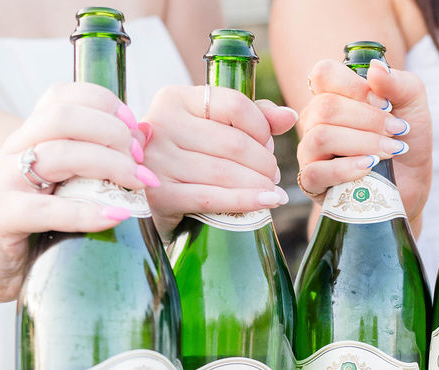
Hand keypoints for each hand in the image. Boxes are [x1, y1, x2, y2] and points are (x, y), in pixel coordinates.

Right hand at [0, 82, 156, 306]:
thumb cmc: (38, 225)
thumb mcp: (70, 186)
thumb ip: (101, 160)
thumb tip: (145, 133)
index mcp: (31, 137)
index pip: (62, 96)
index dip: (103, 102)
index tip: (134, 126)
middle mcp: (15, 150)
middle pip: (63, 117)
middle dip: (111, 131)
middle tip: (140, 158)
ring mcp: (5, 182)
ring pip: (58, 155)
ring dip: (108, 164)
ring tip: (139, 183)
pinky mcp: (2, 218)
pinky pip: (47, 210)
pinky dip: (87, 213)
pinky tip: (117, 216)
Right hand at [140, 85, 297, 237]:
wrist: (150, 195)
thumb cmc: (189, 155)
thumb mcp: (213, 126)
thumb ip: (251, 116)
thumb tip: (289, 116)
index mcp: (175, 99)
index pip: (235, 105)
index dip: (262, 128)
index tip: (268, 146)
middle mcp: (161, 124)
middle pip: (234, 143)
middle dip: (264, 162)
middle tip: (272, 175)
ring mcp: (157, 160)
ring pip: (226, 172)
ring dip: (260, 184)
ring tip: (271, 190)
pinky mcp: (160, 195)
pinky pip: (213, 198)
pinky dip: (246, 201)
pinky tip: (268, 202)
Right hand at [296, 58, 431, 227]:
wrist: (410, 185)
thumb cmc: (405, 140)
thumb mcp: (413, 104)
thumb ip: (398, 83)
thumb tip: (375, 69)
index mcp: (333, 94)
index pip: (323, 74)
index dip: (355, 86)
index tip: (386, 103)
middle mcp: (315, 120)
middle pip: (326, 107)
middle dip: (369, 120)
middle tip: (399, 131)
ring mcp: (310, 151)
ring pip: (321, 137)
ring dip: (362, 143)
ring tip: (390, 152)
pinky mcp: (312, 183)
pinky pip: (316, 172)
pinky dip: (346, 168)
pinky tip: (369, 167)